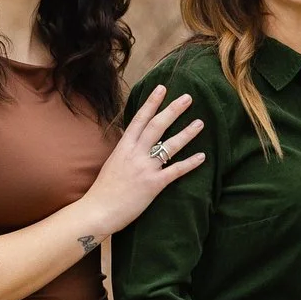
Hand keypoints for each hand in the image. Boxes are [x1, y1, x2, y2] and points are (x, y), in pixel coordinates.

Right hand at [77, 84, 205, 236]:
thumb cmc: (103, 190)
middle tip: (188, 97)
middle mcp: (135, 154)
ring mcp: (145, 168)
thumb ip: (125, 150)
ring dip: (187, 133)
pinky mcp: (154, 184)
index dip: (152, 102)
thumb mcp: (112, 163)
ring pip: (169, 146)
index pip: (140, 119)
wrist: (98, 210)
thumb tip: (133, 139)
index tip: (162, 88)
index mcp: (124, 147)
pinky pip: (175, 170)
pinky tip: (202, 156)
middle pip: (157, 126)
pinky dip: (190, 163)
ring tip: (200, 122)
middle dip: (173, 110)